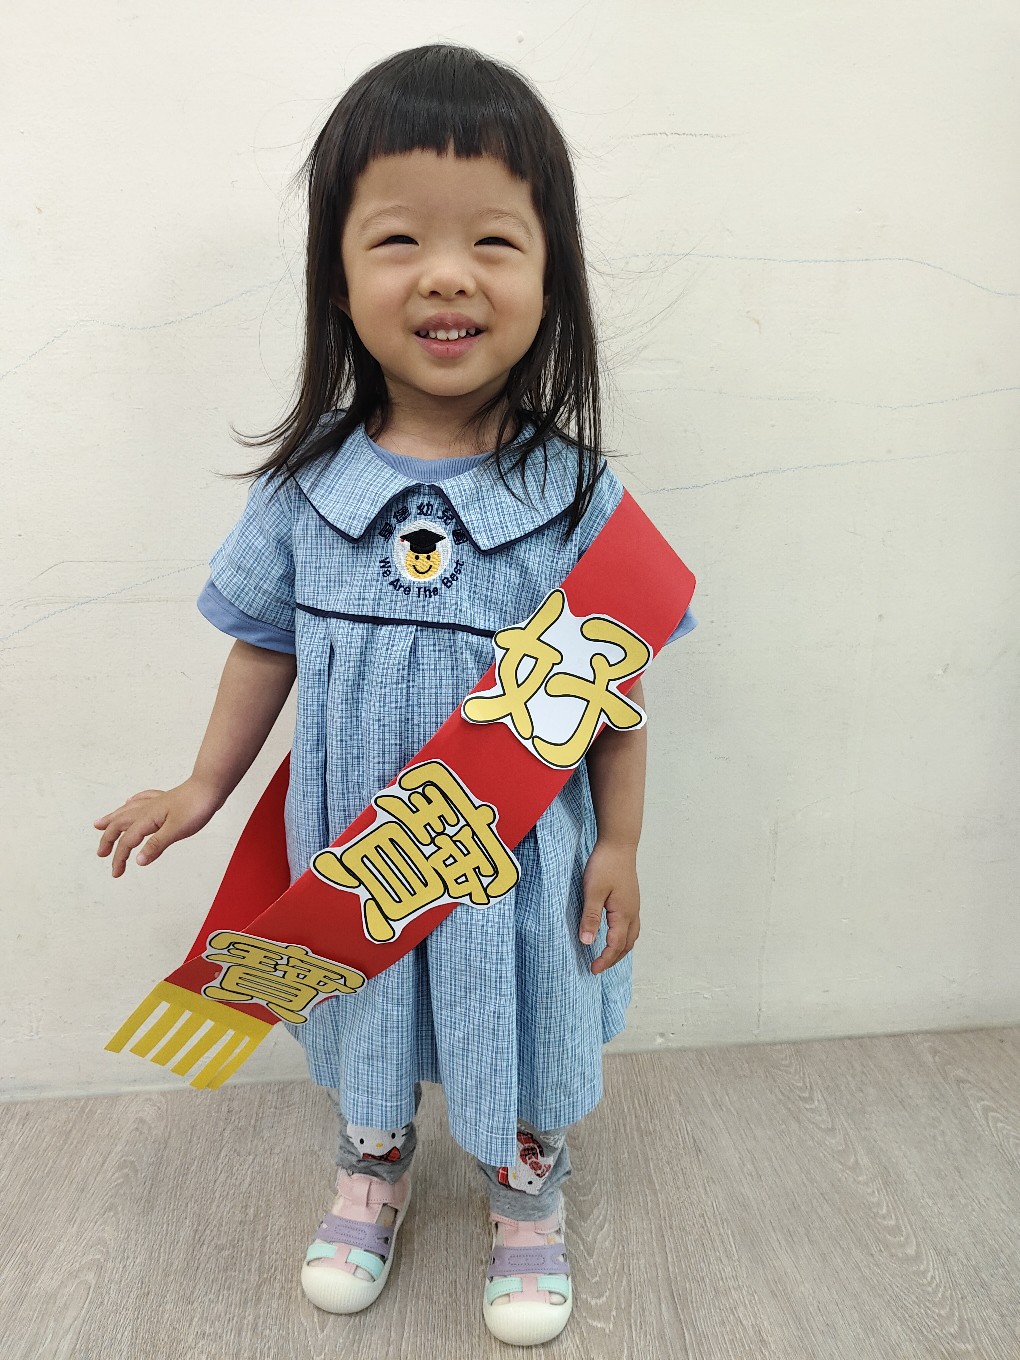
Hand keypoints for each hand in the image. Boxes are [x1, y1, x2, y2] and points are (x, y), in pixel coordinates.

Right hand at [94, 778, 222, 876]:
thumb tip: (137, 860)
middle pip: (119, 824)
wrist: (210, 787)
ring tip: (99, 824)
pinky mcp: (165, 799)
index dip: (119, 858)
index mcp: (147, 819)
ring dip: (112, 819)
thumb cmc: (196, 807)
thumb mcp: (176, 831)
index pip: (127, 841)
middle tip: (101, 853)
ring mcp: (155, 803)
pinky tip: (130, 801)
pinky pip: (142, 799)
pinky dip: (132, 802)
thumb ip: (156, 845)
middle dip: (107, 839)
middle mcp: (147, 809)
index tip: (116, 873)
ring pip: (126, 811)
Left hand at [578, 840, 640, 974]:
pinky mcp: (631, 898)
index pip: (615, 945)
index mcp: (623, 914)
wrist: (619, 843)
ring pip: (632, 936)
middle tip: (598, 967)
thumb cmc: (605, 865)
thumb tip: (587, 942)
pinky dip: (624, 937)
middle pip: (627, 944)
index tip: (593, 969)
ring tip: (607, 956)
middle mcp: (632, 912)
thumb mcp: (593, 891)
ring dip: (621, 949)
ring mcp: (634, 905)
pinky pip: (631, 925)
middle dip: (613, 959)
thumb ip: (590, 917)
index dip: (605, 960)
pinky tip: (615, 934)